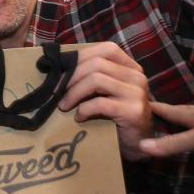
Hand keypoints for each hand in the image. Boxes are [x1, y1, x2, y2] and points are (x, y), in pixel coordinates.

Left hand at [57, 42, 152, 161]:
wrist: (137, 144)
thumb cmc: (115, 117)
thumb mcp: (105, 92)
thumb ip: (92, 77)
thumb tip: (59, 68)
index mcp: (130, 67)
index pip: (105, 49)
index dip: (80, 57)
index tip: (60, 72)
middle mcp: (136, 76)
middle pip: (96, 63)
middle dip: (71, 76)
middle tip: (56, 91)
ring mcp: (137, 93)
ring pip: (96, 79)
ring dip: (74, 92)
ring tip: (64, 105)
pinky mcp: (133, 111)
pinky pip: (100, 103)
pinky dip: (84, 109)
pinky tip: (79, 117)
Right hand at [140, 102, 193, 155]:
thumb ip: (173, 143)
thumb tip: (141, 146)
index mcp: (193, 115)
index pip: (166, 109)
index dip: (151, 106)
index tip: (134, 102)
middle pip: (180, 111)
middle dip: (165, 111)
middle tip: (151, 112)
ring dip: (182, 118)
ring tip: (173, 121)